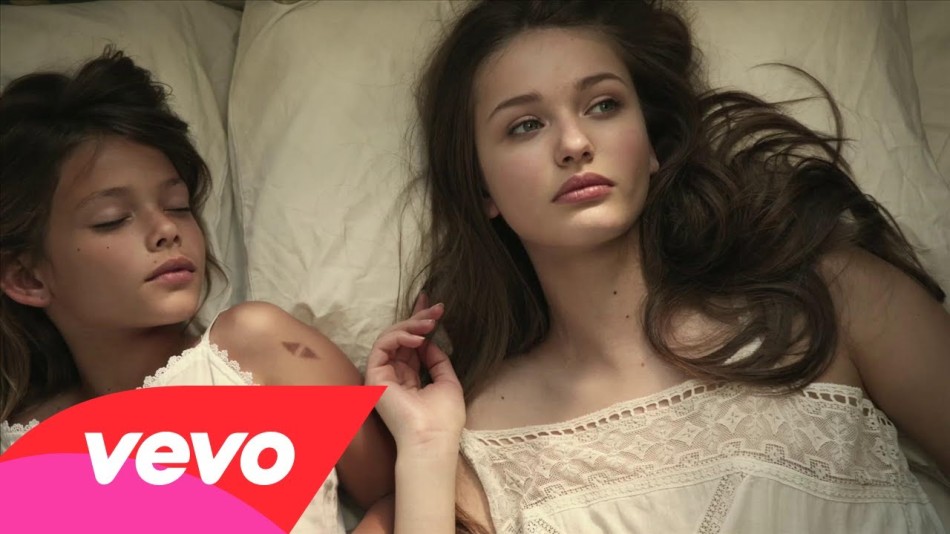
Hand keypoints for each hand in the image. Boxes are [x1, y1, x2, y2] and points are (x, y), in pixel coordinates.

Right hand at [365, 294, 464, 450]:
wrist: (432, 439)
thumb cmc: (443, 418)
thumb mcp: (447, 382)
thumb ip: (437, 361)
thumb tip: (429, 342)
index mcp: (410, 380)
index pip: (412, 347)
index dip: (420, 324)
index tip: (435, 306)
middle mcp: (394, 376)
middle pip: (401, 338)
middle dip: (418, 318)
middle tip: (437, 306)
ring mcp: (382, 376)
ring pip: (391, 337)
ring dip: (412, 325)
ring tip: (430, 323)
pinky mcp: (374, 375)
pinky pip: (383, 345)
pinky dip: (400, 336)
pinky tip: (419, 339)